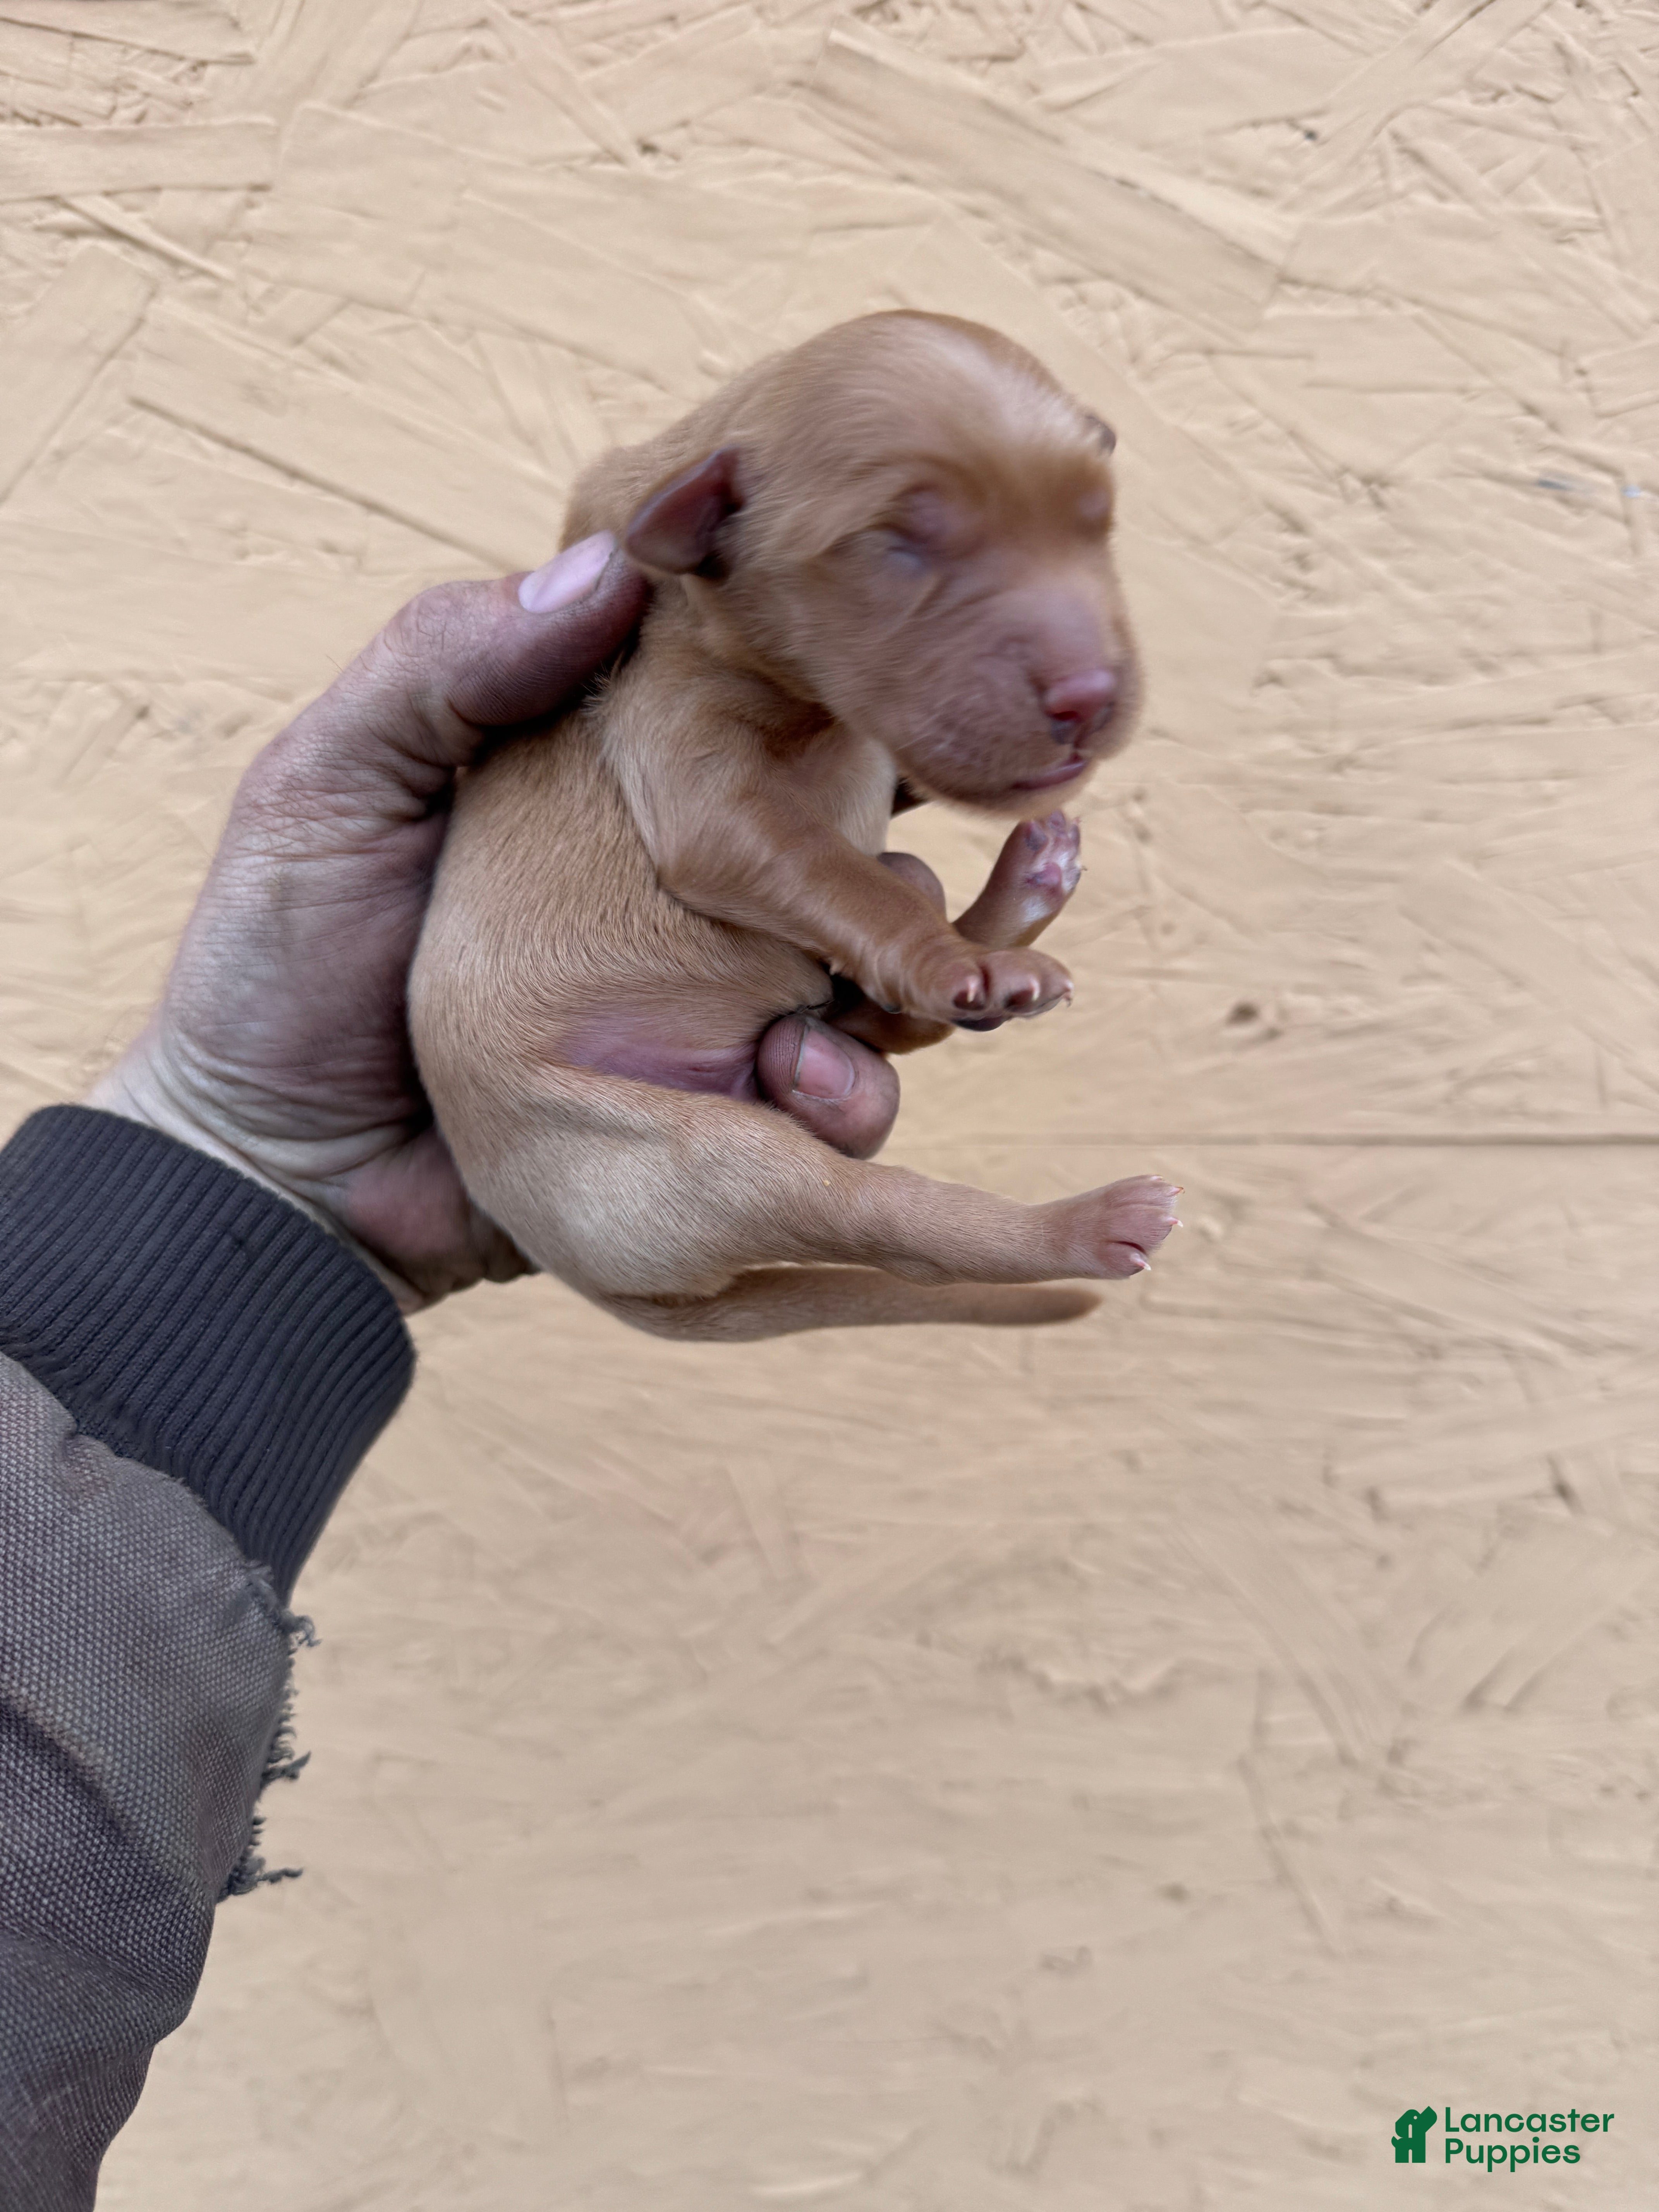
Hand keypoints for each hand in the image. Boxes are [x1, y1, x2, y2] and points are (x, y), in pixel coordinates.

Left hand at [90, 538, 901, 1310]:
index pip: (755, 722)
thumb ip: (447, 667)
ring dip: (923, 978)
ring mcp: (704, 1014)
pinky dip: (857, 1094)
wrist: (270, 1181)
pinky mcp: (711, 1121)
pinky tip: (822, 1083)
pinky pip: (829, 1106)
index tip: (918, 674)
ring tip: (951, 990)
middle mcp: (679, 898)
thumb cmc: (277, 964)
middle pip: (850, 854)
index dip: (844, 697)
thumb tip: (615, 565)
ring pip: (875, 981)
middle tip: (1023, 852)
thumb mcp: (331, 784)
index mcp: (605, 795)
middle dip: (933, 858)